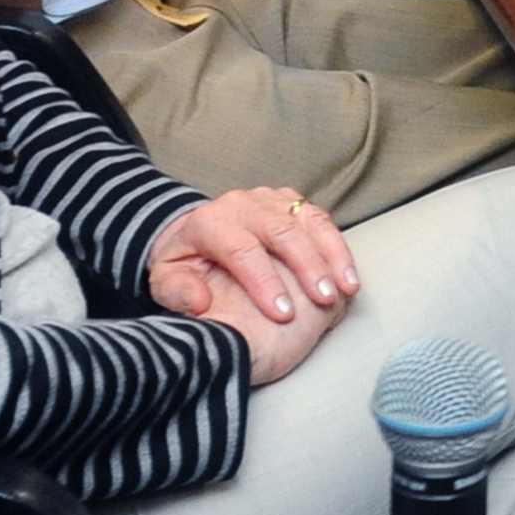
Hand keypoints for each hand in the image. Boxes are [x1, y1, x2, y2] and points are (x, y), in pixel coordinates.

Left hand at [149, 185, 358, 380]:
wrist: (193, 233)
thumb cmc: (184, 264)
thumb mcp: (165, 281)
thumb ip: (178, 292)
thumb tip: (201, 302)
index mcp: (209, 222)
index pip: (241, 250)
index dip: (265, 282)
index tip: (284, 315)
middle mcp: (241, 204)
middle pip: (281, 230)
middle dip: (306, 266)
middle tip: (324, 300)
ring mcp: (269, 199)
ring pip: (307, 220)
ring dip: (331, 255)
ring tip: (347, 289)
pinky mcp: (291, 201)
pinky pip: (321, 219)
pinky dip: (338, 247)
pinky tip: (349, 275)